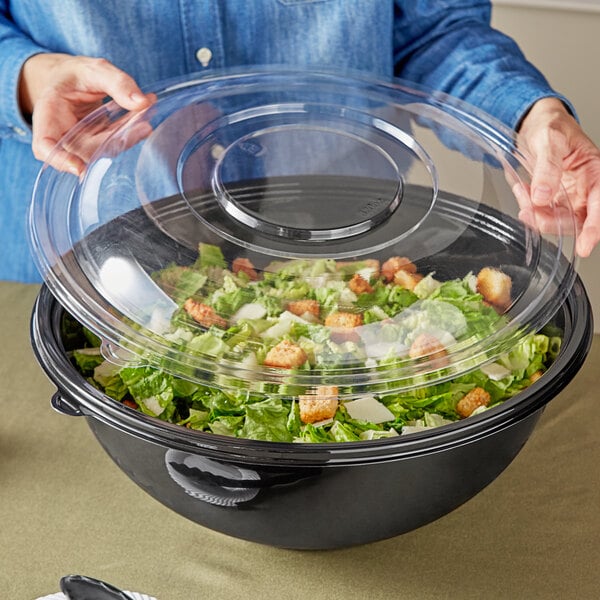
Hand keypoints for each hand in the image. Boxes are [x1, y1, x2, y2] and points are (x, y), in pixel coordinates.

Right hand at [19, 53, 153, 174]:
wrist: (74, 78)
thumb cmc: (75, 74)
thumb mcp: (92, 69)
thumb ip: (117, 83)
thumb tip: (142, 102)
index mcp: (49, 115)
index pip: (45, 146)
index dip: (60, 160)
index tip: (80, 168)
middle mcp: (64, 135)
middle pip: (86, 152)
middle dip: (116, 141)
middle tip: (142, 125)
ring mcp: (83, 143)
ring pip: (106, 150)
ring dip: (129, 137)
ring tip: (146, 117)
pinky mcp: (99, 144)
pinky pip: (117, 143)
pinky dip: (132, 132)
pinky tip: (144, 118)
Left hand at [516, 97, 599, 256]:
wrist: (535, 125)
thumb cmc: (550, 126)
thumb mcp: (549, 139)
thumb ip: (547, 167)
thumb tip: (543, 196)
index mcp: (594, 171)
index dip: (594, 226)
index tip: (585, 245)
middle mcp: (585, 188)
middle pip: (578, 220)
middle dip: (553, 222)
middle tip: (529, 212)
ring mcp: (570, 197)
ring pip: (558, 221)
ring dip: (537, 216)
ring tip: (522, 194)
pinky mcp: (554, 201)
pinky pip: (543, 215)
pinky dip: (530, 210)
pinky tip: (522, 195)